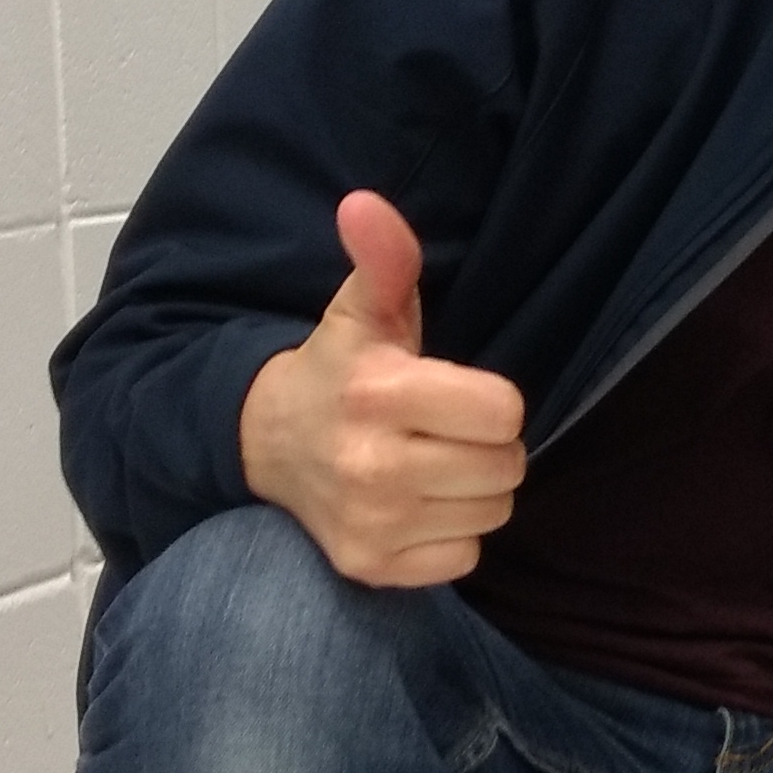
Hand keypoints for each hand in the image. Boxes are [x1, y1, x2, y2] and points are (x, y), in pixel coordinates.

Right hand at [237, 192, 530, 586]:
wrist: (266, 445)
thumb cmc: (339, 371)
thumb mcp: (362, 310)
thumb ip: (384, 260)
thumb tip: (365, 205)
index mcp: (378, 393)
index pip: (503, 411)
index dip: (490, 401)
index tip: (453, 394)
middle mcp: (374, 466)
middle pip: (506, 467)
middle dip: (487, 446)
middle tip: (445, 431)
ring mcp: (371, 525)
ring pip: (492, 514)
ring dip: (474, 492)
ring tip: (432, 465)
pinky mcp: (370, 568)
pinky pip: (464, 558)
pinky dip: (450, 536)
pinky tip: (415, 506)